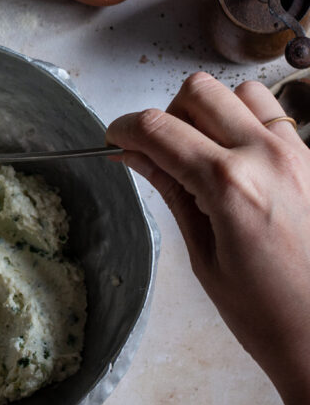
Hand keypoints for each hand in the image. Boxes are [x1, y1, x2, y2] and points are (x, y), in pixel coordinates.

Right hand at [107, 72, 309, 404]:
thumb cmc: (267, 313)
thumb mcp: (203, 254)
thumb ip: (170, 191)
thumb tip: (134, 155)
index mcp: (230, 186)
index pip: (158, 129)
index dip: (124, 129)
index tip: (114, 140)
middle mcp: (267, 158)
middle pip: (198, 91)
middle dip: (168, 114)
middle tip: (161, 151)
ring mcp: (299, 154)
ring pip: (240, 92)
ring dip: (212, 111)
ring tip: (205, 151)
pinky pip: (274, 117)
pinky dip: (246, 124)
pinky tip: (239, 162)